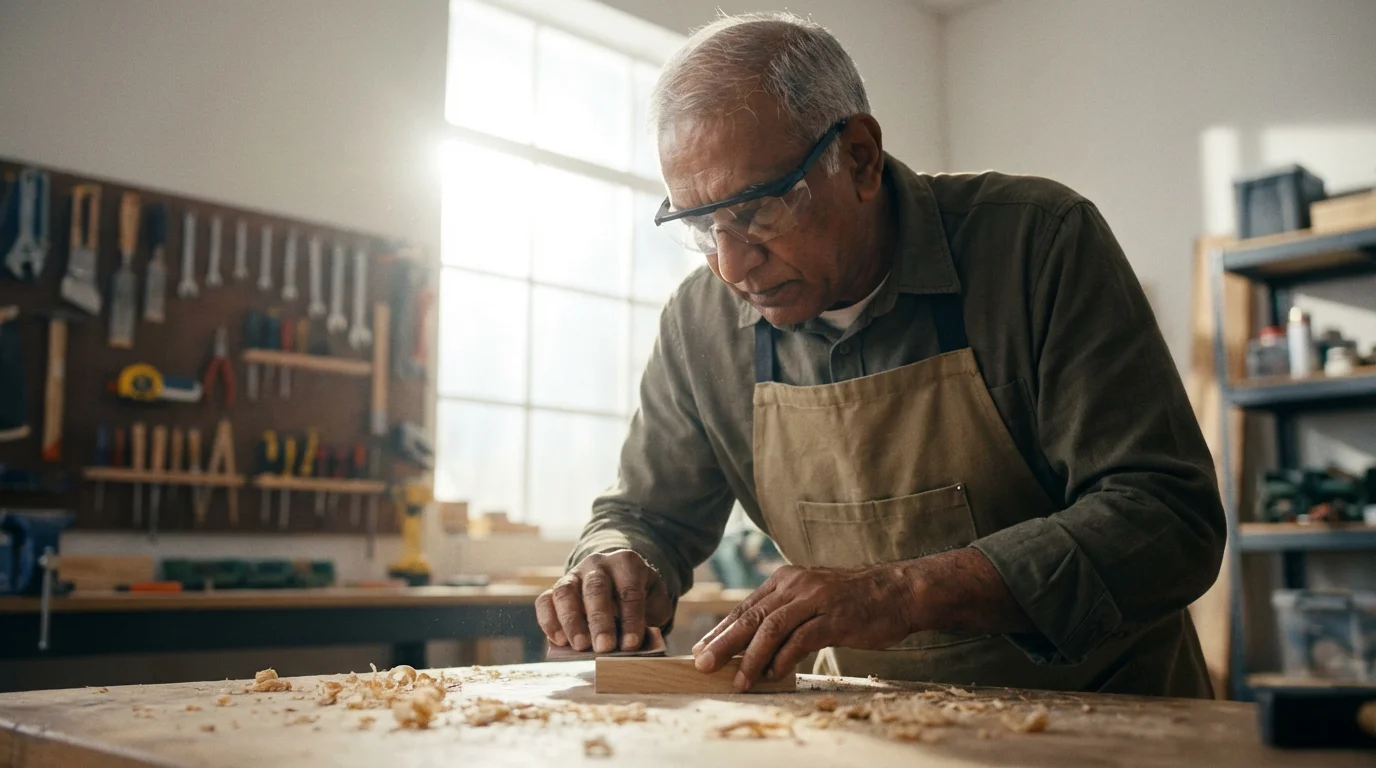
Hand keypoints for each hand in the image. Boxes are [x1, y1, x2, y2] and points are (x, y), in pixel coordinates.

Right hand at [535, 549, 672, 653]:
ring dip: (572, 621)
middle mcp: (597, 564)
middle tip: (604, 647)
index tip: (631, 644)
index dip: (631, 619)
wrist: (619, 581)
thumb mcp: (654, 602)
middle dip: (600, 620)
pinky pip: (545, 601)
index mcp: (626, 563)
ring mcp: (573, 575)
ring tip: (580, 647)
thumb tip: (632, 643)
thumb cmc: (639, 596)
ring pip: (565, 592)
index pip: (629, 591)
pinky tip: (559, 641)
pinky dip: (549, 621)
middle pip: (595, 589)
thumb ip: (649, 619)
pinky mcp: (555, 589)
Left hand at [692, 564, 916, 690]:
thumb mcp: (811, 598)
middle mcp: (796, 585)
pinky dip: (784, 658)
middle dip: (724, 643)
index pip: (745, 607)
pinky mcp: (835, 618)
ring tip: (738, 680)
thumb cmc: (852, 601)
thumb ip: (784, 615)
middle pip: (752, 616)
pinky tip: (773, 674)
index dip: (721, 630)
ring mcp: (816, 600)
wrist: (896, 592)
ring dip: (751, 657)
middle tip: (703, 663)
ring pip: (772, 628)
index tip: (701, 649)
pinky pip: (801, 639)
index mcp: (786, 580)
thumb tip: (752, 646)